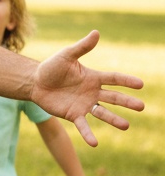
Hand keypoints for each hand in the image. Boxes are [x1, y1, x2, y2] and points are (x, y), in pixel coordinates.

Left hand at [30, 31, 142, 147]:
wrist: (34, 82)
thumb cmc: (51, 67)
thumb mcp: (66, 56)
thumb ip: (81, 47)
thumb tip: (96, 32)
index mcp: (93, 77)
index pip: (114, 79)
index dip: (127, 81)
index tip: (140, 84)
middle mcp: (93, 92)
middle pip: (114, 97)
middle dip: (127, 102)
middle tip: (141, 106)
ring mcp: (85, 104)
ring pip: (103, 113)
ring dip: (114, 119)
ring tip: (126, 126)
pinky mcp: (73, 115)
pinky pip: (83, 125)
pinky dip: (89, 134)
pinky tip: (94, 143)